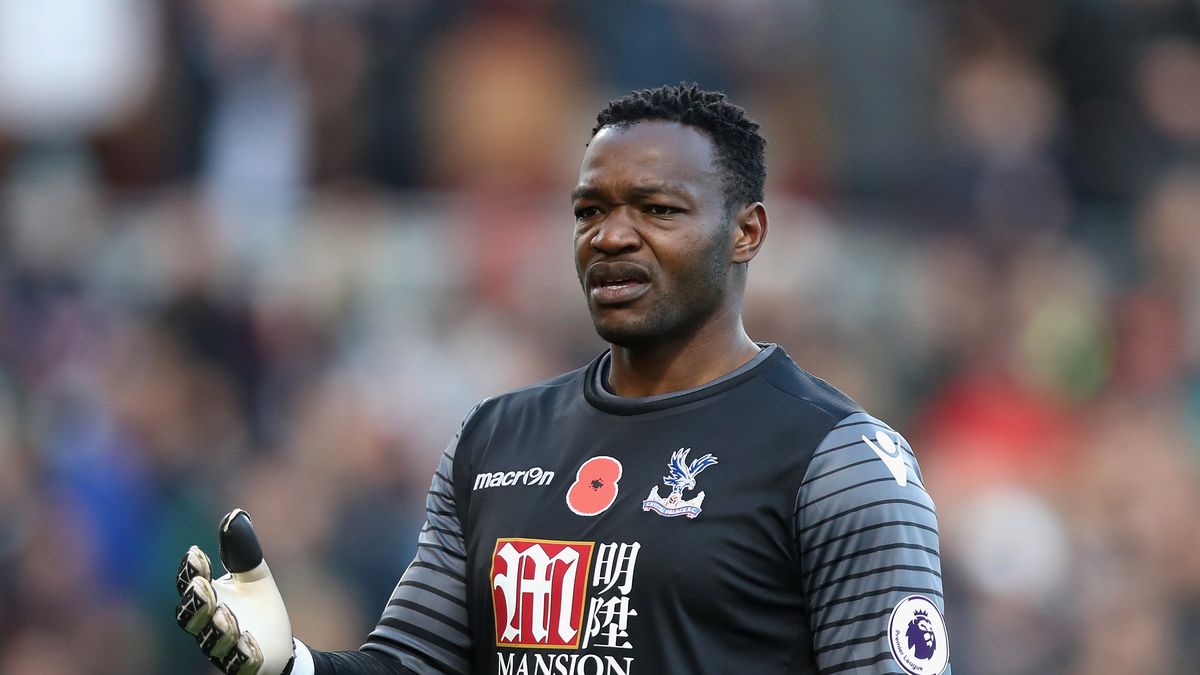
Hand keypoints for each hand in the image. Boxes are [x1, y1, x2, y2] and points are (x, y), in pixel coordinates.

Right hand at [175, 509, 295, 674]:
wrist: (279, 644)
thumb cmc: (259, 607)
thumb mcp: (255, 576)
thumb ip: (242, 551)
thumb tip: (236, 514)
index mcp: (209, 599)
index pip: (191, 584)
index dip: (190, 571)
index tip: (196, 553)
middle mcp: (209, 625)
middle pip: (192, 616)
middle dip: (197, 602)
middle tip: (203, 586)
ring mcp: (225, 647)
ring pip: (213, 642)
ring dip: (218, 628)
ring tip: (225, 614)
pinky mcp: (245, 666)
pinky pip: (240, 664)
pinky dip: (243, 653)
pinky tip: (251, 640)